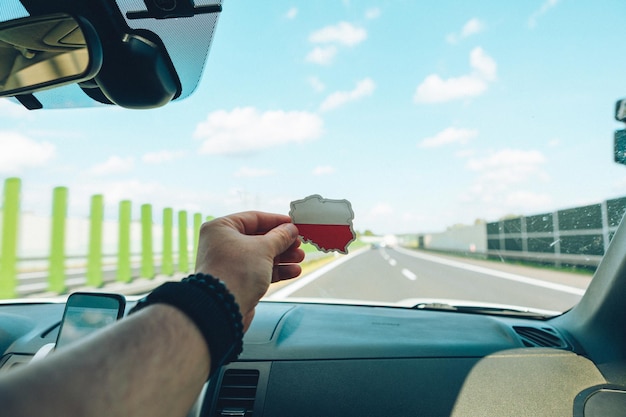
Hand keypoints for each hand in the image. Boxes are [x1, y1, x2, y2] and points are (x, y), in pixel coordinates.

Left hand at [194, 211, 303, 330]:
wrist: (222, 309)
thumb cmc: (235, 272)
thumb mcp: (263, 248)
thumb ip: (280, 237)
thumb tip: (290, 230)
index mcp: (221, 228)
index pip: (254, 218)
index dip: (276, 221)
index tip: (293, 224)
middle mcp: (222, 244)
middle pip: (258, 238)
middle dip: (282, 242)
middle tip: (298, 244)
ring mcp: (229, 263)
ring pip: (260, 256)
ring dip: (282, 257)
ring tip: (299, 258)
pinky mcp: (236, 281)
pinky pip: (259, 271)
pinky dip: (275, 270)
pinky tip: (293, 271)